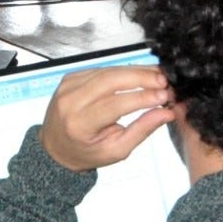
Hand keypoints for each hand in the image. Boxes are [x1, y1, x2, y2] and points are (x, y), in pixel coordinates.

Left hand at [39, 65, 174, 172]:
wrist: (55, 147)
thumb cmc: (87, 152)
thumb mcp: (117, 150)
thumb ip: (141, 130)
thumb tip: (167, 113)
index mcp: (79, 124)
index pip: (114, 104)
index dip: (142, 97)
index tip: (165, 96)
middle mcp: (70, 101)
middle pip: (110, 80)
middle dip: (142, 77)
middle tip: (165, 81)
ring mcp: (68, 86)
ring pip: (108, 71)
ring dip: (136, 71)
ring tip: (158, 76)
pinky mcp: (71, 77)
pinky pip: (101, 69)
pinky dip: (122, 71)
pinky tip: (140, 74)